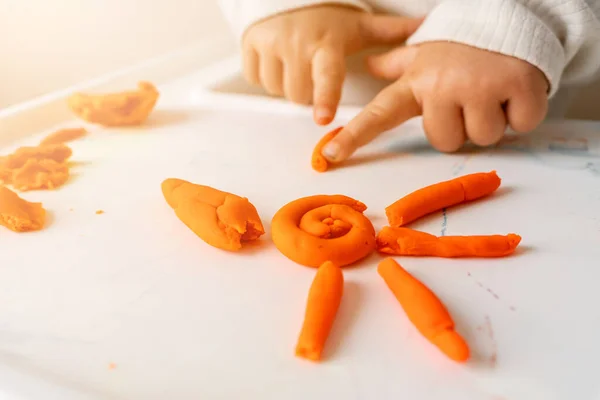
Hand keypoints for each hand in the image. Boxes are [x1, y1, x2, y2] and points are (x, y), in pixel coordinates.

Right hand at [242, 5, 422, 124]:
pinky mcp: (250, 44)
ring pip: (275, 89)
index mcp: (326, 43)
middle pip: (298, 95)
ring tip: (295, 67)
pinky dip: (265, 76)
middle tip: (312, 76)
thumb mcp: (359, 24)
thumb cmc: (327, 16)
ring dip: (285, 86)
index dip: (324, 98)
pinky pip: (256, 78)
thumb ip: (390, 32)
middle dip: (306, 94)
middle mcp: (296, 43)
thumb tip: (427, 28)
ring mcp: (270, 43)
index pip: (326, 76)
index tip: (323, 117)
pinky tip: (277, 62)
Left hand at [321, 42, 548, 161]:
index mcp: (416, 82)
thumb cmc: (463, 47)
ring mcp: (479, 85)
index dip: (355, 136)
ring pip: (482, 137)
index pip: (380, 113)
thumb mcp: (426, 54)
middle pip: (446, 142)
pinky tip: (516, 87)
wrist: (511, 20)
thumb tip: (368, 64)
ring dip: (493, 119)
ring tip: (493, 89)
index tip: (329, 156)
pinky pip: (519, 124)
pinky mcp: (516, 85)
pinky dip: (524, 111)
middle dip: (462, 125)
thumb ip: (397, 64)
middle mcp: (441, 84)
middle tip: (472, 96)